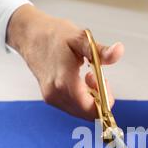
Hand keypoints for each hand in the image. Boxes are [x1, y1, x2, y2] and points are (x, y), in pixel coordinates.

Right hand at [6, 5, 123, 119]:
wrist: (29, 35)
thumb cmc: (53, 35)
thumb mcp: (81, 39)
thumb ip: (101, 51)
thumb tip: (118, 51)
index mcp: (64, 81)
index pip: (90, 108)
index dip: (104, 101)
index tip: (106, 83)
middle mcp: (56, 94)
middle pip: (86, 113)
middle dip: (99, 99)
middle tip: (97, 77)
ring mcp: (51, 98)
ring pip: (80, 112)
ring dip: (90, 99)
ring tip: (88, 76)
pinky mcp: (50, 98)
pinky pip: (72, 107)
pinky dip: (81, 98)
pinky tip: (80, 81)